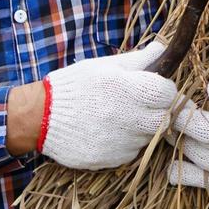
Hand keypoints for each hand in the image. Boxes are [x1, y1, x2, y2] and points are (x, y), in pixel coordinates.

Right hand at [37, 39, 182, 170]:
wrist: (40, 116)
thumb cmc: (75, 85)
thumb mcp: (103, 66)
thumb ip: (137, 60)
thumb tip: (161, 48)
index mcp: (126, 88)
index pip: (168, 93)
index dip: (166, 90)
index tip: (158, 90)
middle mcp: (127, 116)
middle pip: (165, 118)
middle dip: (159, 111)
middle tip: (145, 106)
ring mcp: (120, 141)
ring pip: (149, 137)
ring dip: (143, 128)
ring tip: (120, 117)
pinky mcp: (112, 159)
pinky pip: (132, 152)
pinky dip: (127, 143)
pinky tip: (110, 132)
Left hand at [166, 72, 208, 189]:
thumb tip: (208, 92)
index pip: (199, 127)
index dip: (180, 114)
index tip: (169, 101)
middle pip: (195, 148)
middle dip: (176, 132)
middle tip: (164, 116)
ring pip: (200, 166)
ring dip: (181, 151)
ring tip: (170, 134)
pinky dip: (191, 176)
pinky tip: (175, 167)